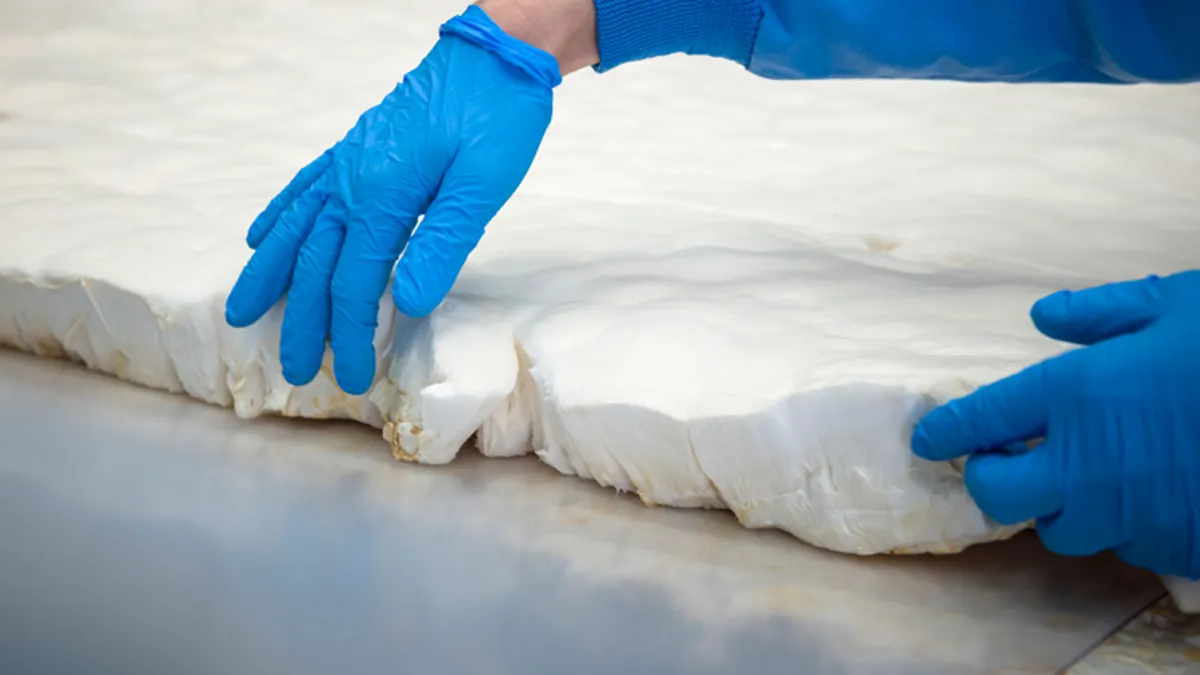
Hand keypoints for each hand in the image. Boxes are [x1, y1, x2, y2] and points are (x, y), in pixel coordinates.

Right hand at [224, 6, 560, 394]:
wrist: (496, 53)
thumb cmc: (497, 116)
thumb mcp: (482, 184)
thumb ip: (442, 242)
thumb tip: (409, 303)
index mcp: (382, 196)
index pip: (355, 283)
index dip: (350, 333)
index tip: (350, 375)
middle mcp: (351, 181)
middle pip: (314, 265)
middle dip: (304, 322)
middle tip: (294, 370)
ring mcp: (347, 163)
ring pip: (294, 229)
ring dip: (269, 275)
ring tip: (243, 312)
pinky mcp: (355, 150)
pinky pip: (303, 188)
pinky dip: (279, 216)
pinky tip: (261, 236)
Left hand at [912, 271, 1199, 578]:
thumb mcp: (1177, 306)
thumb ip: (1102, 313)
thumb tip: (1045, 316)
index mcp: (1078, 394)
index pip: (983, 420)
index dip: (948, 431)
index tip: (930, 440)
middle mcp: (1089, 462)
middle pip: (1001, 496)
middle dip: (989, 481)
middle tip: (1000, 462)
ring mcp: (1131, 511)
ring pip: (1061, 530)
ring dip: (1057, 506)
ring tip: (1077, 478)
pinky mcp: (1174, 544)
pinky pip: (1125, 544)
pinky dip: (1120, 523)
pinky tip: (1144, 493)